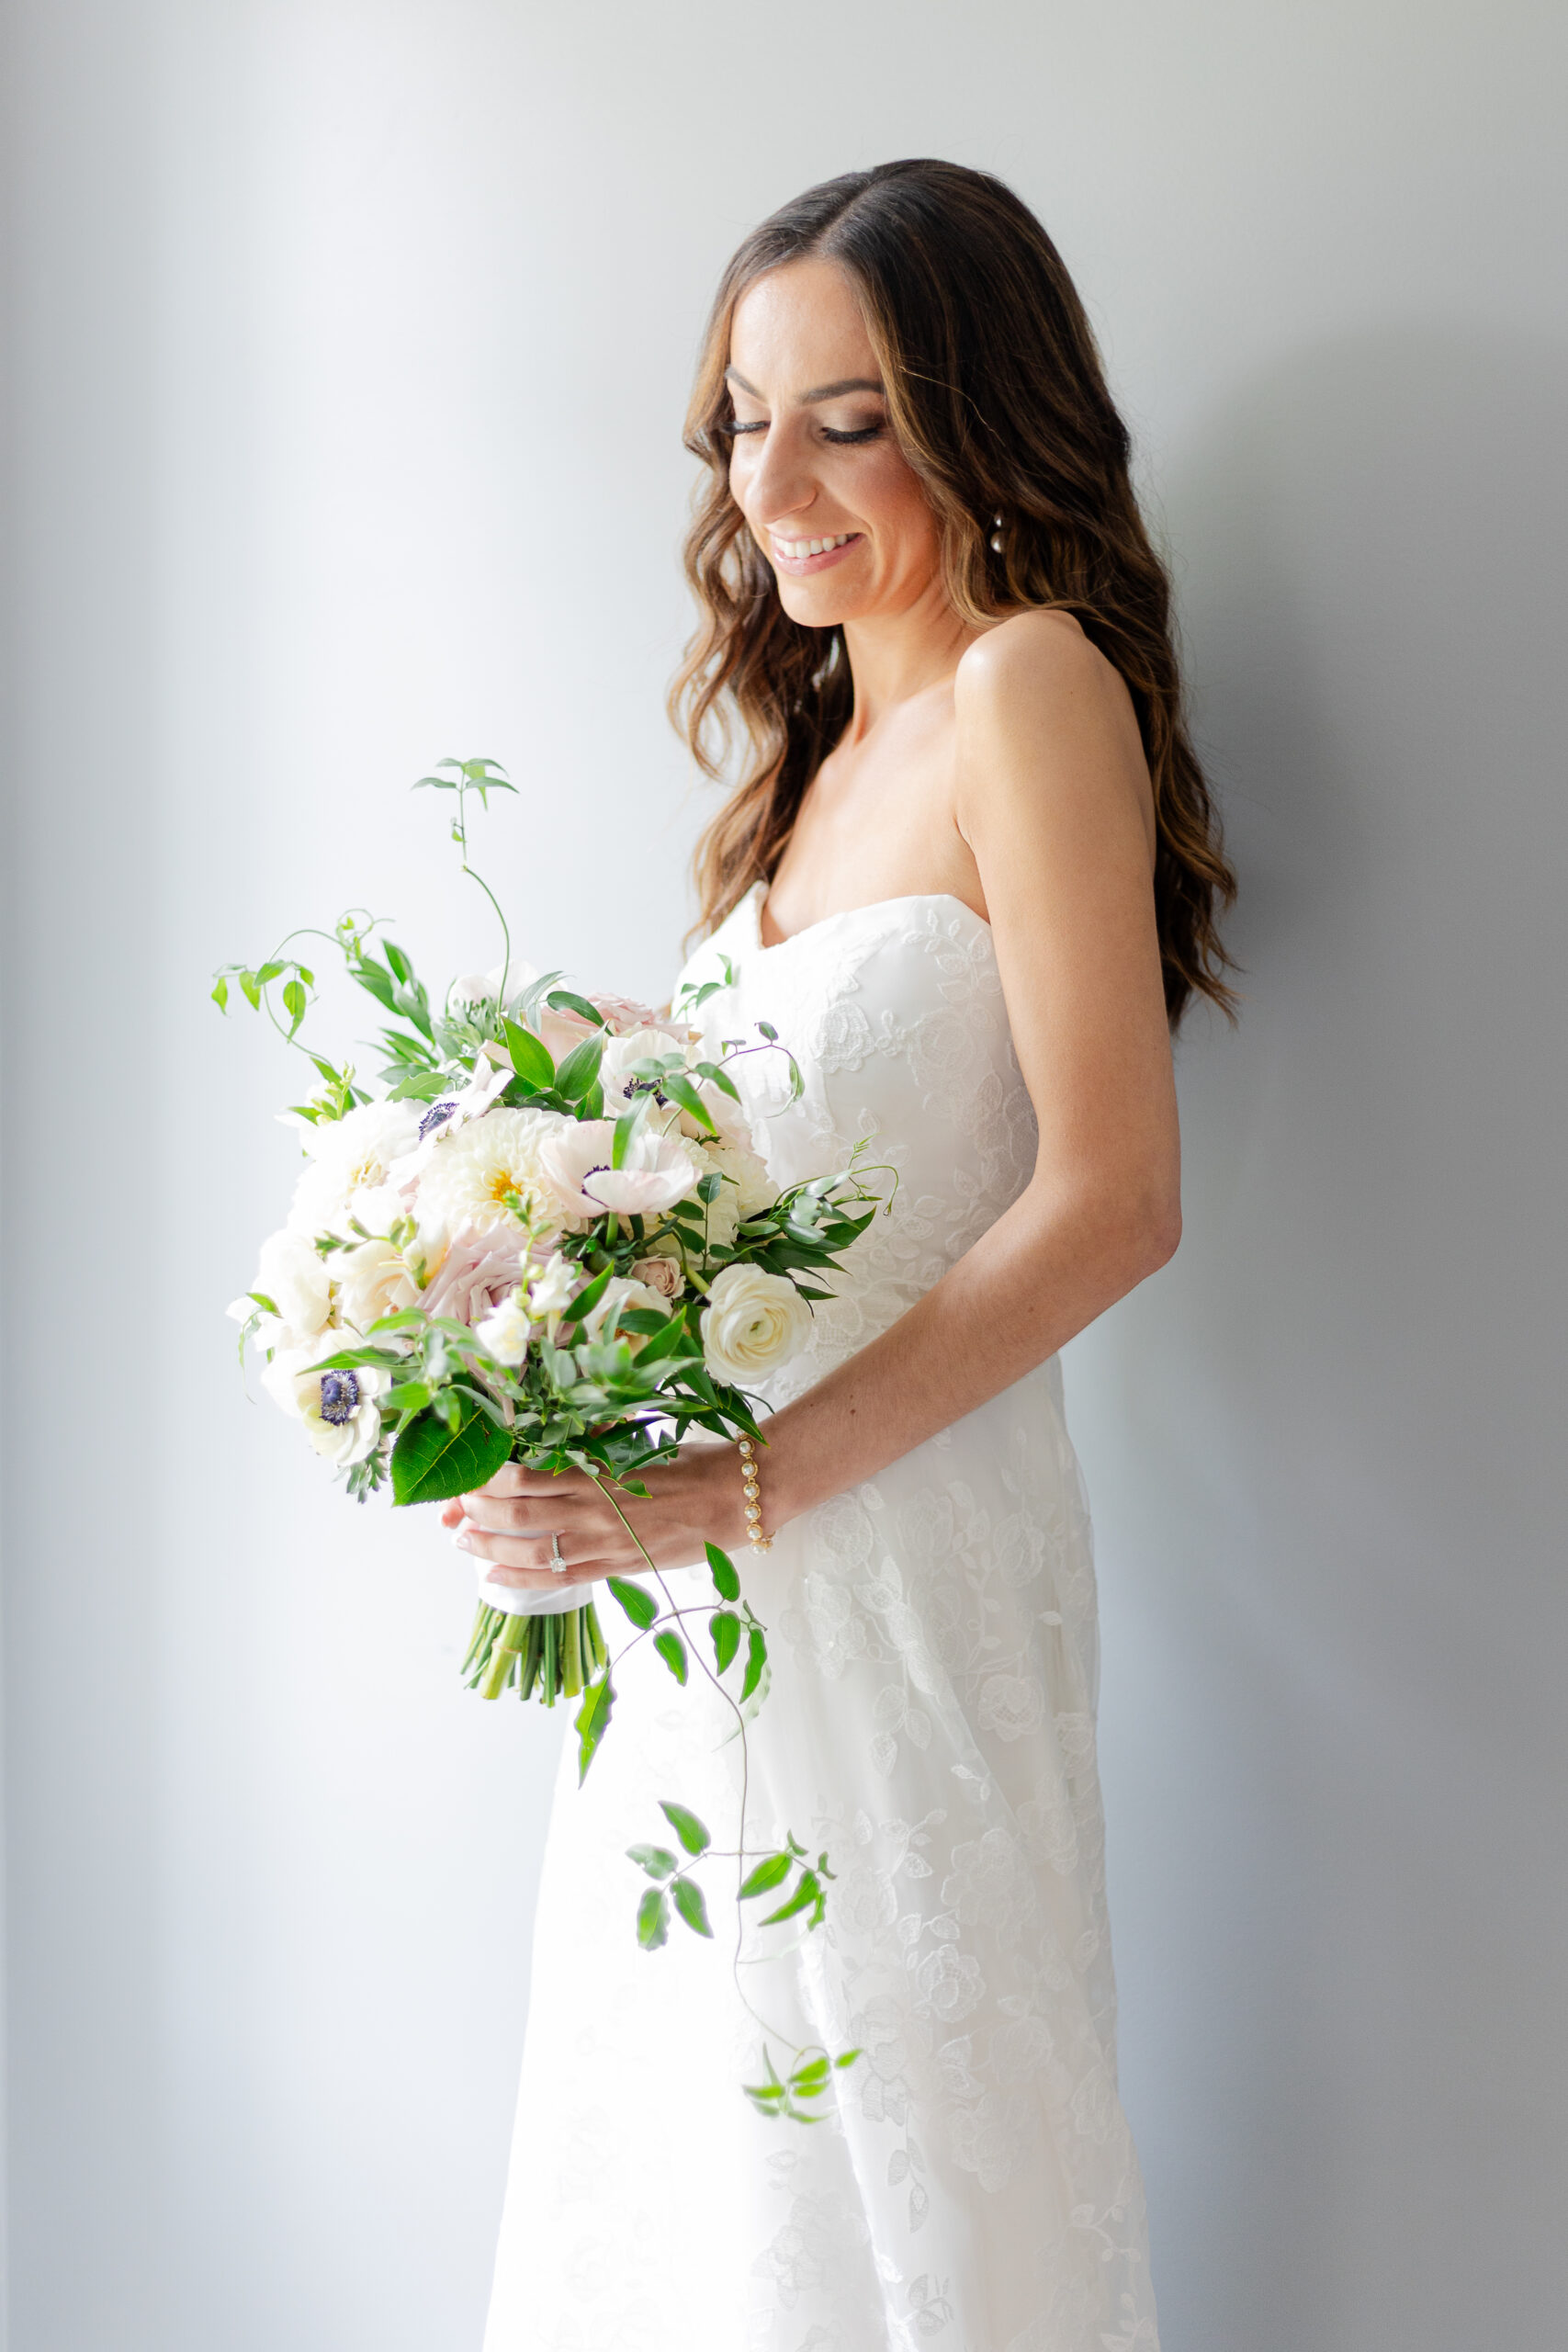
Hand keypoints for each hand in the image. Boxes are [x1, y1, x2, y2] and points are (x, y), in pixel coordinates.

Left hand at [440, 1444, 745, 1594]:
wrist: (736, 1499)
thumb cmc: (692, 1463)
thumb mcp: (639, 1445)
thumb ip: (597, 1450)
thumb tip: (559, 1442)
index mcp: (598, 1473)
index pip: (527, 1477)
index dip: (489, 1480)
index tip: (469, 1474)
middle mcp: (594, 1510)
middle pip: (518, 1514)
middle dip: (478, 1511)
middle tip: (455, 1506)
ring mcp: (604, 1544)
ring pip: (530, 1551)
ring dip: (488, 1548)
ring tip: (462, 1541)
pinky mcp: (616, 1567)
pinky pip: (559, 1579)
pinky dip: (521, 1580)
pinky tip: (493, 1578)